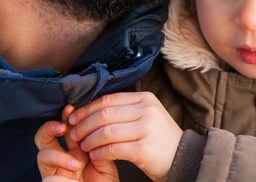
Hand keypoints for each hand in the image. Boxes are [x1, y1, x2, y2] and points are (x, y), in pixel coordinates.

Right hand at [35, 105, 118, 181]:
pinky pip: (48, 179)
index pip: (65, 129)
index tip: (72, 108)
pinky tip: (72, 178)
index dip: (66, 117)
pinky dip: (58, 178)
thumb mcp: (106, 162)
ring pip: (42, 156)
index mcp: (76, 150)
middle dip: (50, 128)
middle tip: (62, 126)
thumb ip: (100, 145)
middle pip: (44, 138)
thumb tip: (97, 124)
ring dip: (57, 156)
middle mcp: (62, 160)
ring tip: (76, 163)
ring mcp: (55, 174)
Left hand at [67, 92, 182, 181]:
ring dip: (89, 140)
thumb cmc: (158, 137)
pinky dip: (99, 153)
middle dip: (83, 125)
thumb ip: (123, 110)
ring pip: (106, 132)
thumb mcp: (145, 115)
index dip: (86, 109)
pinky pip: (113, 149)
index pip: (108, 100)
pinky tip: (95, 156)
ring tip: (83, 147)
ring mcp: (146, 128)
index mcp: (145, 98)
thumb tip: (89, 109)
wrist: (181, 157)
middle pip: (104, 115)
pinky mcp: (144, 148)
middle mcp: (146, 110)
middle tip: (73, 134)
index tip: (73, 118)